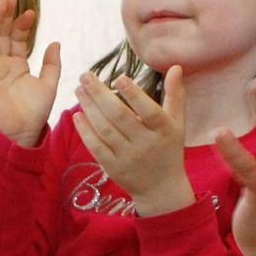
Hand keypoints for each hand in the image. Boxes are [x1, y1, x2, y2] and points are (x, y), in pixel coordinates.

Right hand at [0, 0, 59, 147]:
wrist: (21, 132)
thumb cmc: (34, 113)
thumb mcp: (48, 85)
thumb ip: (52, 64)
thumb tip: (56, 42)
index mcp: (16, 65)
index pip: (17, 39)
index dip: (22, 25)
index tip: (30, 13)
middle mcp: (0, 65)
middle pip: (1, 34)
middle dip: (5, 16)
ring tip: (1, 3)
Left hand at [73, 67, 192, 215]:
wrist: (161, 189)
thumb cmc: (169, 148)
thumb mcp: (177, 123)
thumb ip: (175, 94)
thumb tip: (176, 66)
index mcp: (163, 130)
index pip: (149, 111)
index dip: (134, 95)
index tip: (119, 77)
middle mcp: (145, 144)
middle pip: (120, 117)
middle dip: (100, 95)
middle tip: (85, 75)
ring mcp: (127, 157)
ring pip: (105, 130)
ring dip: (89, 108)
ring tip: (79, 89)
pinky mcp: (112, 168)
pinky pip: (96, 147)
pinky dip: (86, 131)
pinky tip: (77, 115)